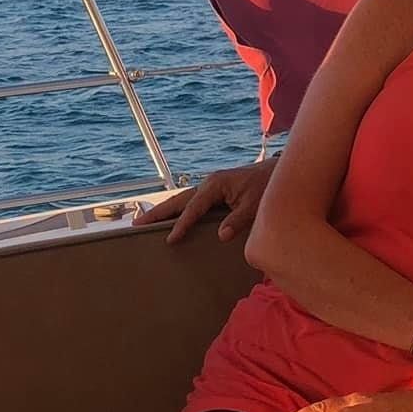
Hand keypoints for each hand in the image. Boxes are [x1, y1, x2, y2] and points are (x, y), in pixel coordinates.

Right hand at [133, 160, 276, 244]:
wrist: (276, 173)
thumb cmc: (266, 188)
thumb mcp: (255, 205)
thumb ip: (238, 219)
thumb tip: (221, 235)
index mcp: (216, 184)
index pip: (193, 207)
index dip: (182, 224)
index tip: (170, 239)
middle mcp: (208, 183)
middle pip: (178, 200)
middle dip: (158, 212)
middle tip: (136, 224)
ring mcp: (209, 186)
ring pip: (181, 200)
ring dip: (164, 211)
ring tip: (143, 222)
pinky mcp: (213, 191)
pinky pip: (190, 202)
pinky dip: (177, 210)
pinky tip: (169, 220)